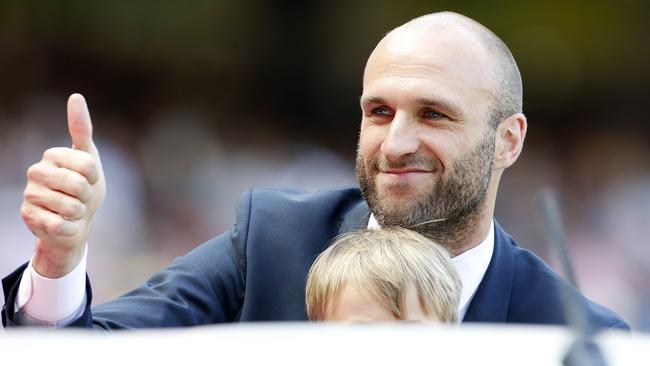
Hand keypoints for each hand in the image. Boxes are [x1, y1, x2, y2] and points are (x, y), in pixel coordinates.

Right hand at [21, 94, 105, 277]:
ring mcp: (30, 194)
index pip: (88, 165)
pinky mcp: (28, 216)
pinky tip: (64, 224)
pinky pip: (62, 224)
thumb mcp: (90, 159)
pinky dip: (71, 228)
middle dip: (88, 196)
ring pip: (71, 206)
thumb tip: (75, 95)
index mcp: (52, 155)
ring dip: (79, 213)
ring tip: (72, 210)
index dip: (95, 177)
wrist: (74, 223)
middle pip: (79, 185)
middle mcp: (36, 172)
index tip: (89, 179)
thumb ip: (82, 130)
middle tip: (81, 198)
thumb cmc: (84, 189)